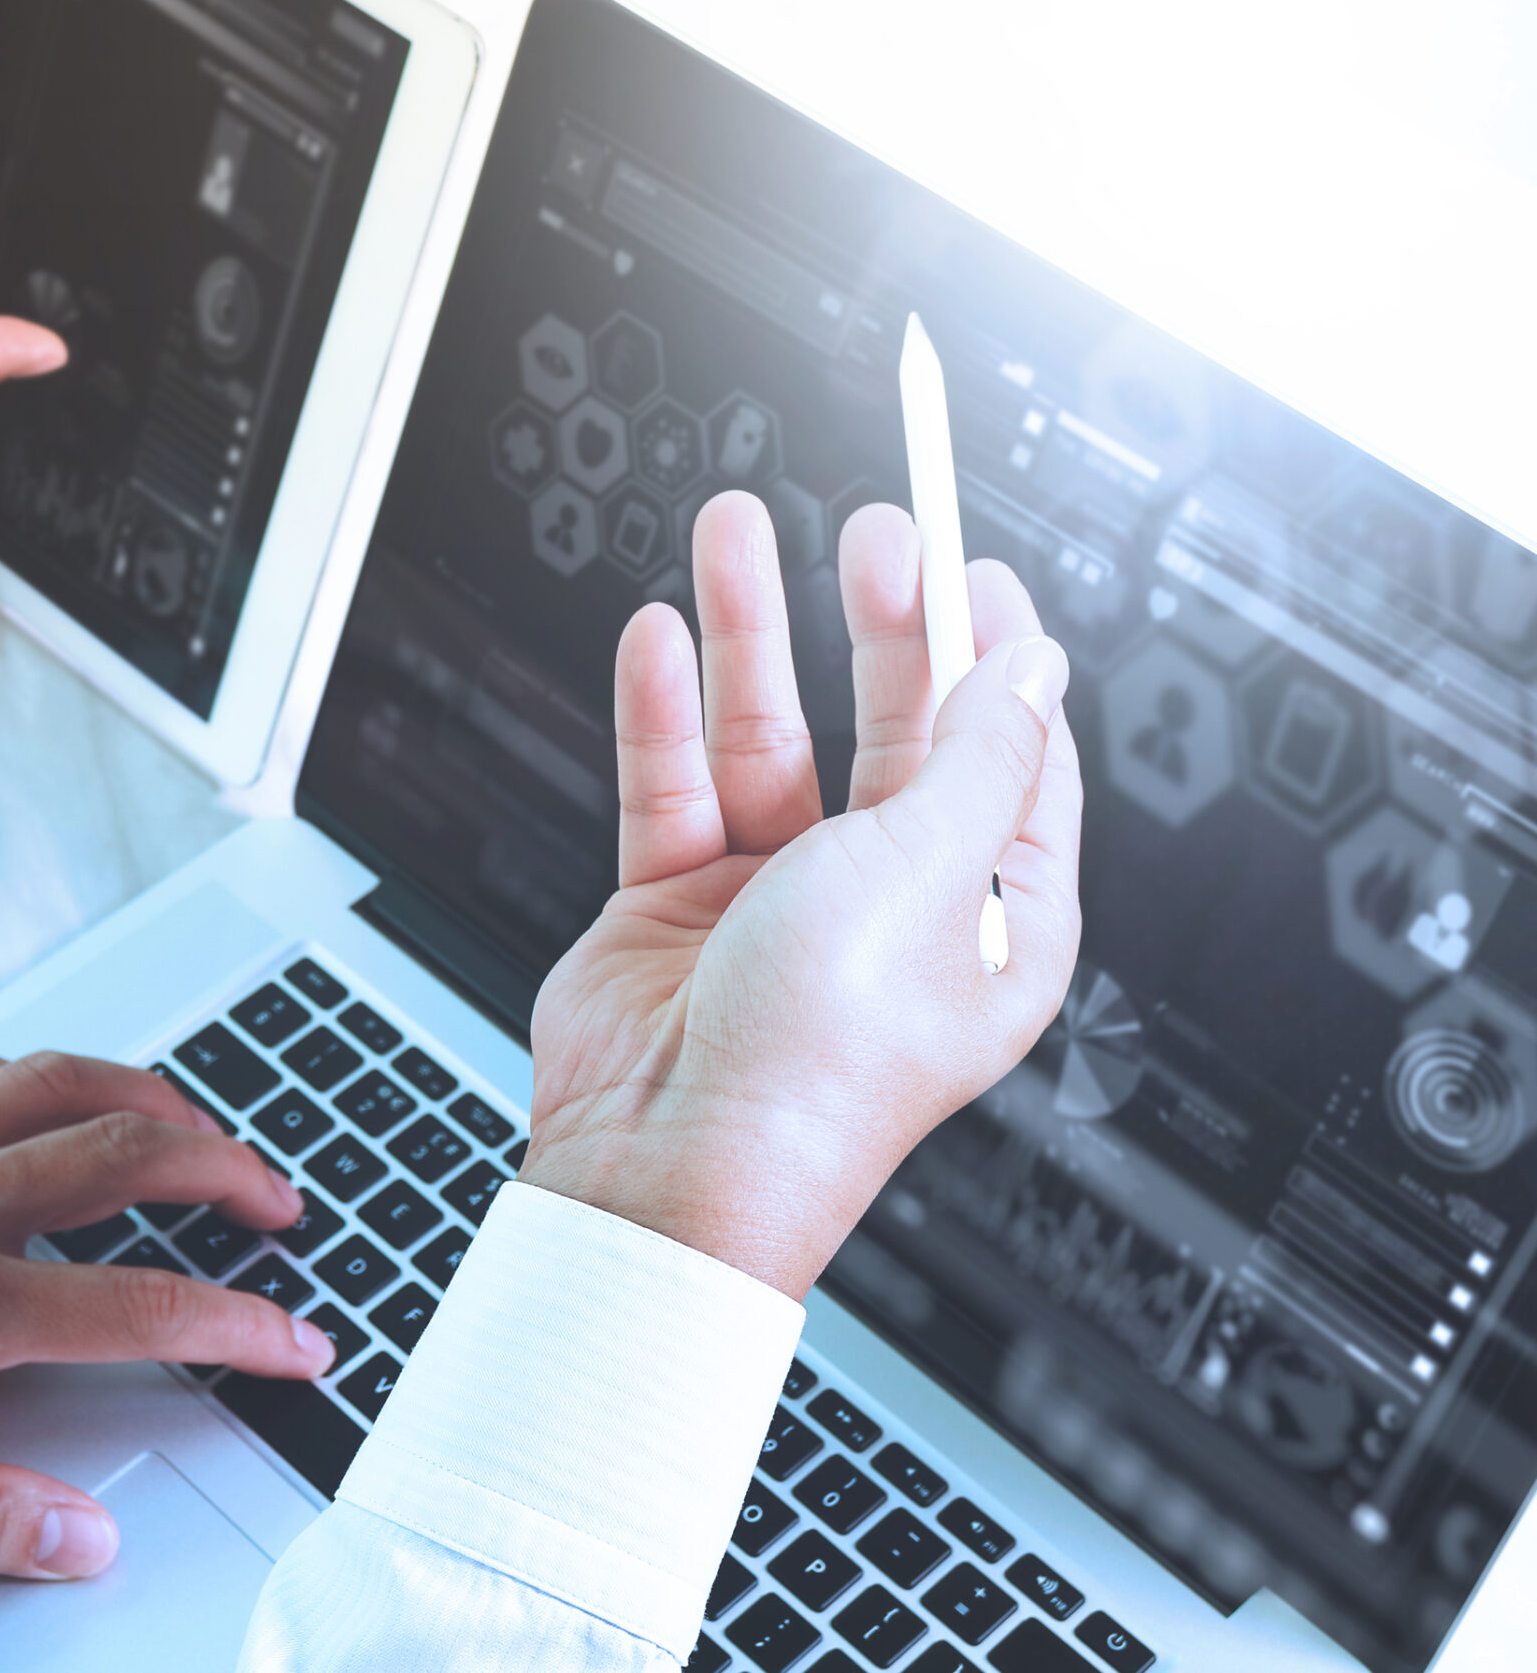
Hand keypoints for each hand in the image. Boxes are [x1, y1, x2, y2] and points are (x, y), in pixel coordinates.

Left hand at [0, 1044, 331, 1578]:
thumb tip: (83, 1538)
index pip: (135, 1307)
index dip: (237, 1325)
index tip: (294, 1342)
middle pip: (123, 1151)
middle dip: (228, 1173)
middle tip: (281, 1205)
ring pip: (56, 1081)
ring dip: (152, 1097)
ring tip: (205, 1130)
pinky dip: (33, 1069)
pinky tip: (55, 1092)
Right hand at [518, 491, 1082, 1297]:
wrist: (667, 1161)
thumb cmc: (816, 1060)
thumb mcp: (930, 874)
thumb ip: (974, 753)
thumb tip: (1031, 665)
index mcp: (992, 916)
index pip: (1008, 753)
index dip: (993, 651)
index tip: (972, 562)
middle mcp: (890, 904)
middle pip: (892, 727)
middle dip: (880, 622)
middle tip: (870, 531)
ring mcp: (778, 901)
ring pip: (769, 736)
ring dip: (752, 633)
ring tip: (734, 530)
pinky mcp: (679, 905)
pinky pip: (676, 783)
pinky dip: (665, 709)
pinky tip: (660, 639)